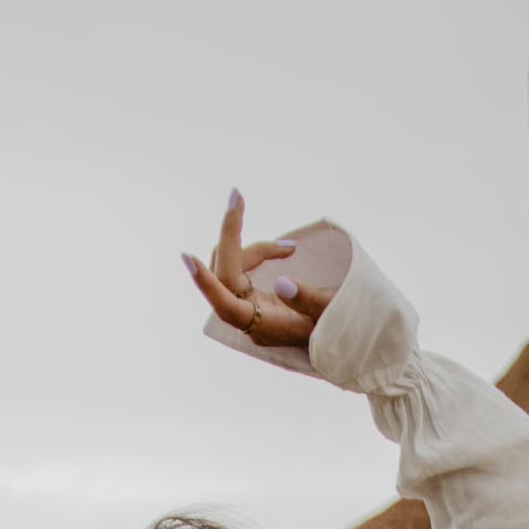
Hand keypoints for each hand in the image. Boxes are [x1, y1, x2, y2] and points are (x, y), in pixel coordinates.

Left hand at [183, 189, 332, 350]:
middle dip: (233, 236)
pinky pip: (239, 270)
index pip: (227, 306)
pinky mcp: (251, 299)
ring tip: (291, 248)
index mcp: (265, 327)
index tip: (187, 258)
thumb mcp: (330, 311)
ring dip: (256, 248)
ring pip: (230, 267)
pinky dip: (257, 254)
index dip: (207, 283)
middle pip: (226, 273)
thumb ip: (306, 300)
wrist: (341, 333)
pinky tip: (285, 251)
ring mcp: (248, 309)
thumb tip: (282, 282)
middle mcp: (249, 319)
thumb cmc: (338, 323)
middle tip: (237, 195)